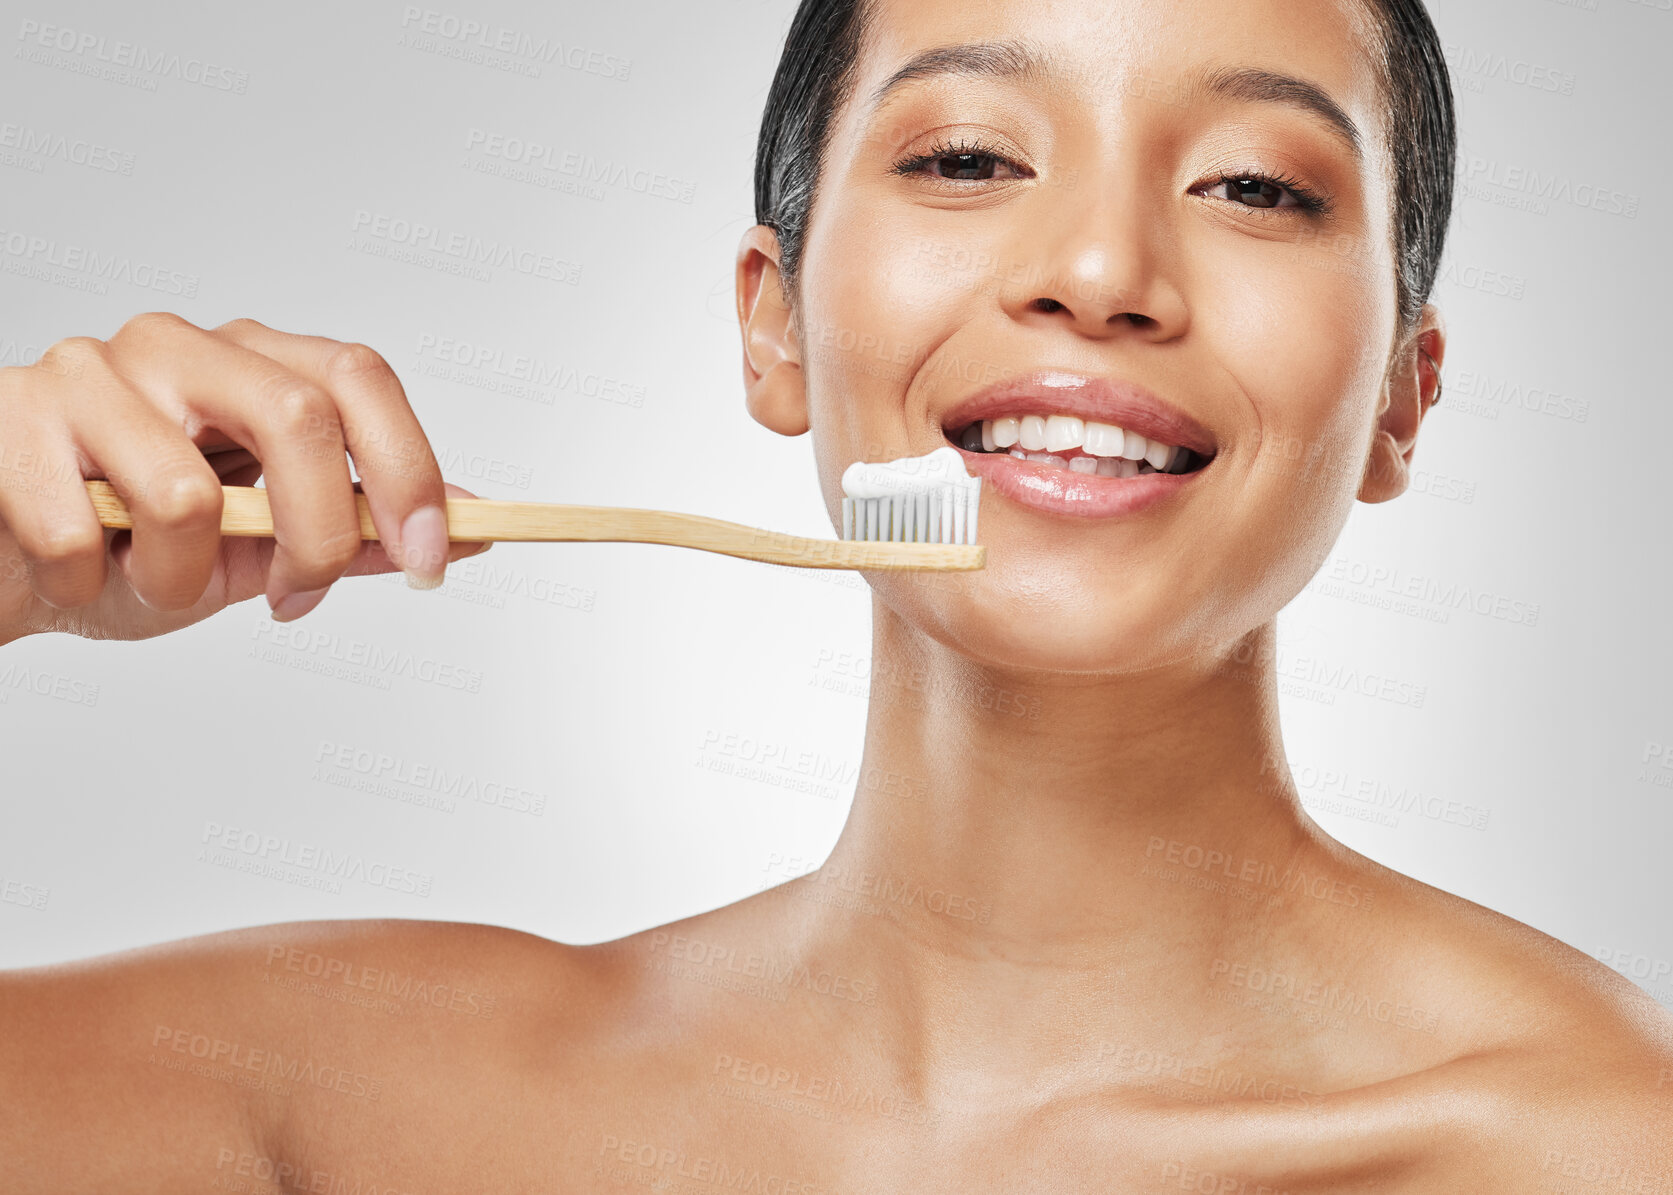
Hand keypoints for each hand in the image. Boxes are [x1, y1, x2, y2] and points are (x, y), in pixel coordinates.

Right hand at [0, 312, 490, 643]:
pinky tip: (81, 574)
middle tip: (293, 597)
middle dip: (317, 535)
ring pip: (187, 495)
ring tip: (152, 582)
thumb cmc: (136, 545)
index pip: (360, 378)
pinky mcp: (14, 412)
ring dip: (180, 582)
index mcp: (254, 365)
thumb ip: (359, 532)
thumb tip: (471, 527)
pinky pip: (82, 531)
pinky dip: (91, 586)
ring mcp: (93, 369)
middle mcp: (180, 346)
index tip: (434, 558)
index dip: (410, 469)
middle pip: (299, 416)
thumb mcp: (262, 548)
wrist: (8, 562)